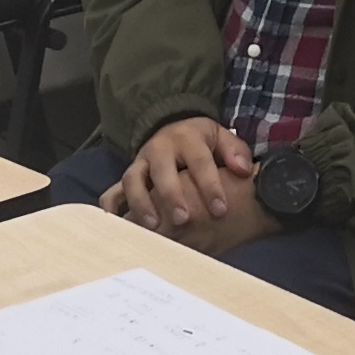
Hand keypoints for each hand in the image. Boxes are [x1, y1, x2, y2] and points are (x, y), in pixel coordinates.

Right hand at [107, 117, 250, 234]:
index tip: (220, 210)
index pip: (199, 161)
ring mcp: (140, 162)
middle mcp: (159, 148)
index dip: (209, 185)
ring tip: (152, 226)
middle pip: (162, 170)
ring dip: (141, 203)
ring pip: (133, 179)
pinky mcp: (128, 175)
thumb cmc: (202, 142)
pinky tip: (116, 226)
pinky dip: (111, 208)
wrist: (172, 128)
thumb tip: (243, 170)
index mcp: (187, 138)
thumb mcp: (221, 137)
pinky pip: (113, 191)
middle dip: (171, 195)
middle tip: (183, 220)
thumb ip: (235, 152)